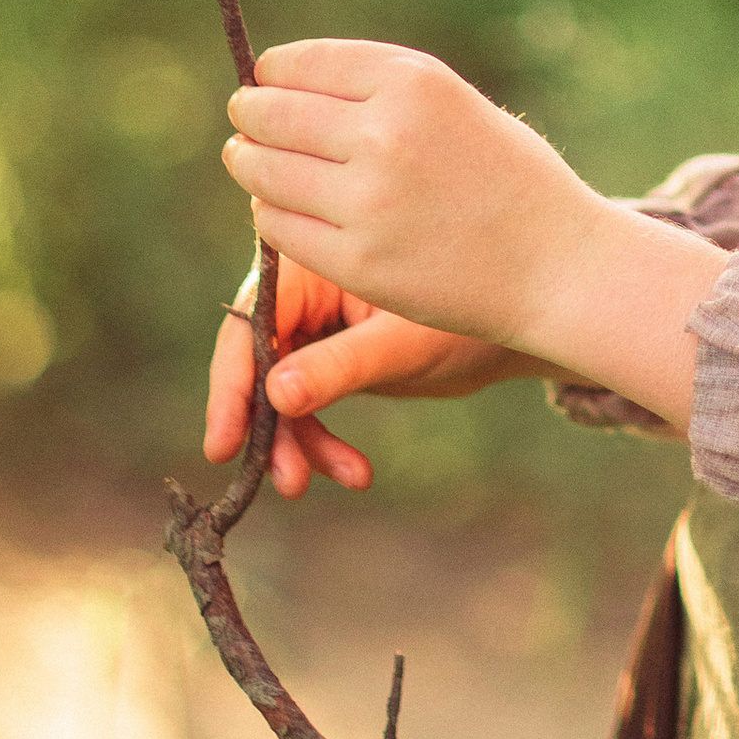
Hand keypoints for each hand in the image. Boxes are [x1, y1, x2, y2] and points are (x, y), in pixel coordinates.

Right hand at [202, 256, 527, 499]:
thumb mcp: (401, 345)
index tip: (224, 443)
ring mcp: (317, 325)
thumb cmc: (469, 317)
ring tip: (346, 476)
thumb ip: (340, 367)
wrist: (515, 328)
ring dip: (300, 443)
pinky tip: (357, 472)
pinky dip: (324, 442)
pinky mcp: (331, 357)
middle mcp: (307, 287)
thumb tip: (276, 396)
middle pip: (258, 361)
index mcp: (316, 258)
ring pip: (281, 392)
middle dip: (271, 426)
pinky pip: (307, 405)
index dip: (232, 384)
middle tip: (286, 480)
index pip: (250, 321)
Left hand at [221, 41, 721, 432]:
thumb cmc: (505, 175)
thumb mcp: (453, 100)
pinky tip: (280, 207)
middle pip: (272, 114)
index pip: (299, 63)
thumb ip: (377, 85)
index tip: (264, 79)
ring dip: (248, 162)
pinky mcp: (357, 262)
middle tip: (243, 118)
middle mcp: (385, 134)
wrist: (555, 263)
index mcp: (413, 82)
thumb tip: (279, 78)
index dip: (271, 72)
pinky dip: (270, 213)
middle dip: (250, 113)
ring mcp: (368, 202)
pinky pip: (278, 226)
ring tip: (248, 159)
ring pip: (263, 171)